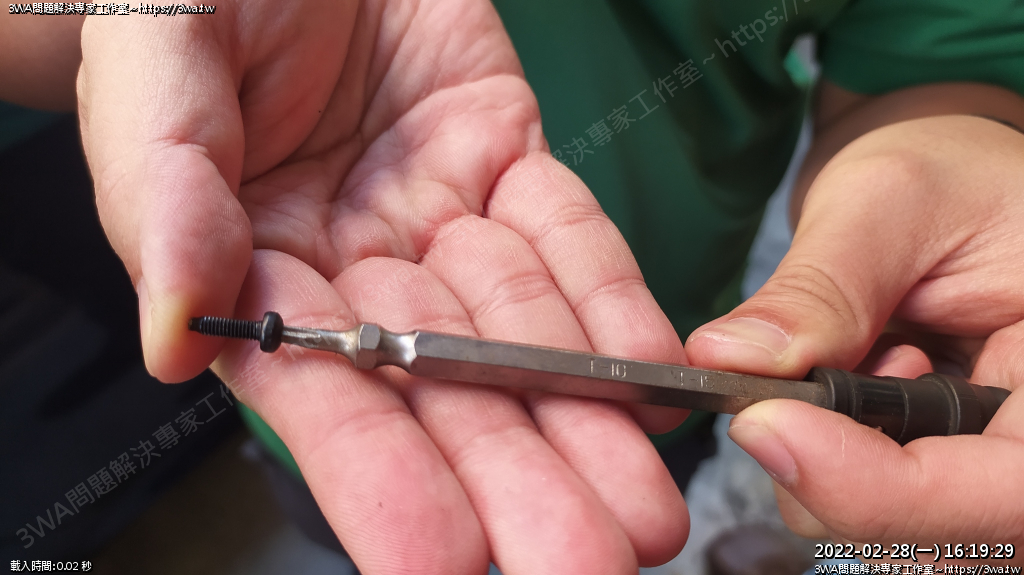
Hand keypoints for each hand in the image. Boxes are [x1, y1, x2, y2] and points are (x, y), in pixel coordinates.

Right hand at [78, 1, 688, 571]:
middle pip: (446, 393)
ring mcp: (440, 214)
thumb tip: (173, 336)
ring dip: (586, 417)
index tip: (443, 563)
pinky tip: (654, 377)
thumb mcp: (155, 74)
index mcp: (258, 272)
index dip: (386, 483)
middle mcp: (359, 265)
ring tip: (642, 509)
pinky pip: (568, 234)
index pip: (329, 402)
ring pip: (522, 333)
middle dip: (517, 481)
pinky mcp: (505, 152)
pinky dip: (612, 302)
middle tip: (584, 563)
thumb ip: (167, 198)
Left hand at [687, 115, 1023, 560]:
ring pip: (904, 537)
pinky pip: (883, 516)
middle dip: (836, 476)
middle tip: (791, 380)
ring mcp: (1001, 468)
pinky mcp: (956, 477)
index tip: (765, 427)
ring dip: (834, 466)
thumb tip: (728, 361)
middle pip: (946, 535)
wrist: (951, 194)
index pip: (1004, 492)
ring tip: (859, 355)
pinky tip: (856, 387)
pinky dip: (833, 464)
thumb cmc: (946, 177)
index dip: (877, 488)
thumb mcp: (888, 202)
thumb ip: (820, 290)